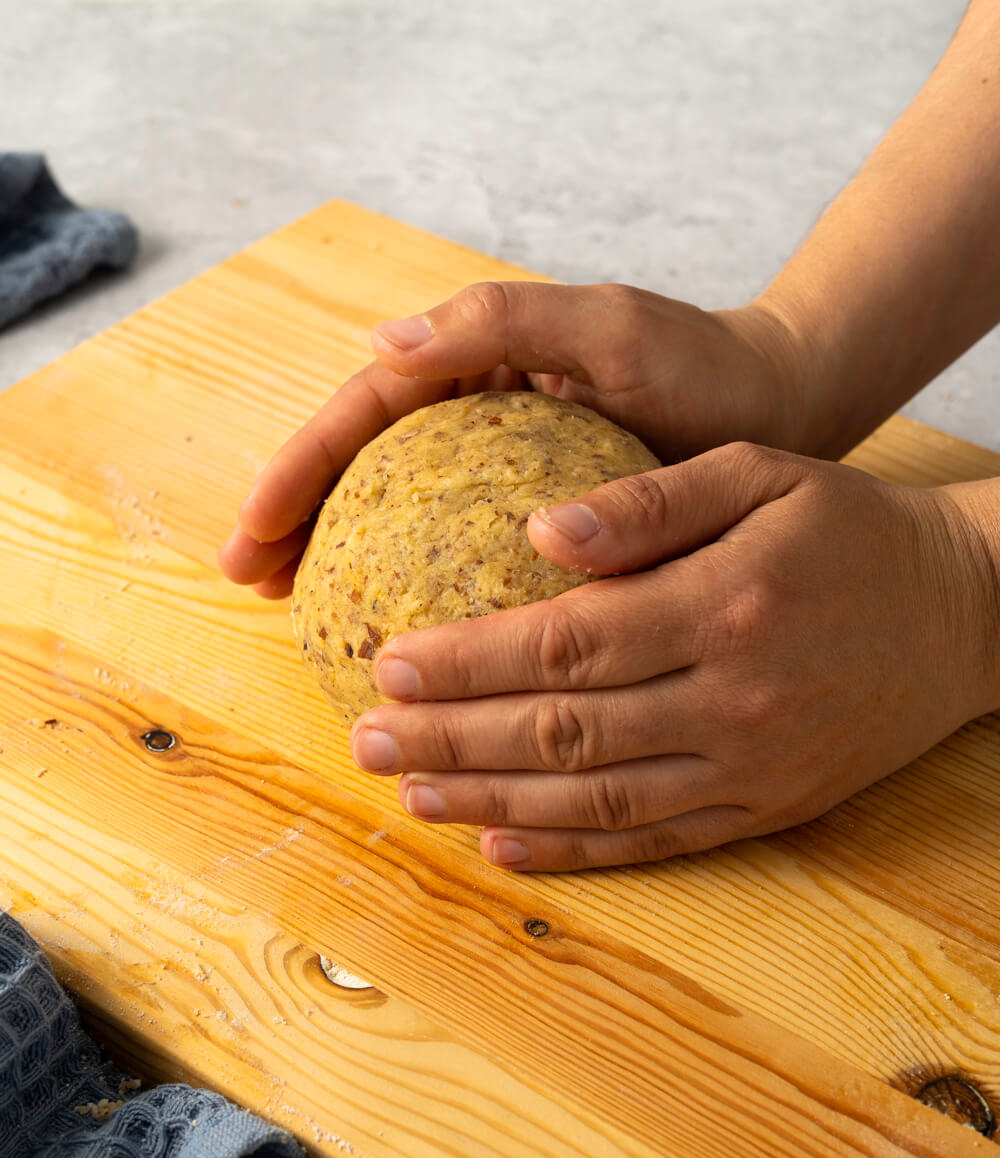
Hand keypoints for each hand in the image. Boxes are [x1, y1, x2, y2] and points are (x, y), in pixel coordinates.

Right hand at [217, 280, 808, 595]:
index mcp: (476, 372)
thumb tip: (383, 346)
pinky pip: (465, 571)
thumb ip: (504, 321)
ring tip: (301, 622)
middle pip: (362, 474)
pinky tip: (407, 652)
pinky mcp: (544, 540)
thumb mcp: (609, 326)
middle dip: (296, 525)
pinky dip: (425, 605)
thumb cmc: (701, 361)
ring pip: (401, 526)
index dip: (299, 475)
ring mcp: (506, 487)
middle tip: (254, 586)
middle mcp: (478, 430)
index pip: (362, 418)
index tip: (253, 539)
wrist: (783, 412)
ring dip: (342, 567)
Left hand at [348, 444, 999, 870]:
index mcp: (722, 607)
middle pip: (563, 732)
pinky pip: (654, 842)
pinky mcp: (764, 810)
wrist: (965, 615)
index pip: (564, 643)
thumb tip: (535, 531)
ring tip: (410, 796)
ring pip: (596, 800)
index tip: (386, 662)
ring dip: (490, 803)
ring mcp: (749, 769)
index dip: (466, 661)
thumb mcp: (759, 476)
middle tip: (365, 742)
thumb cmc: (849, 532)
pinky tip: (500, 845)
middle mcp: (732, 701)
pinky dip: (571, 851)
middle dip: (452, 740)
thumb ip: (648, 501)